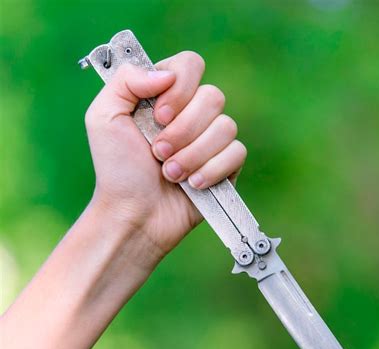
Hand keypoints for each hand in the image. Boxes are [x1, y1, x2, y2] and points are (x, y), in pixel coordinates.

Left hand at [85, 51, 246, 261]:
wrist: (134, 215)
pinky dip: (212, 170)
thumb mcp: (104, 118)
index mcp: (165, 96)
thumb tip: (168, 74)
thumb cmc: (117, 171)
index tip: (159, 116)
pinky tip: (193, 185)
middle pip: (213, 97)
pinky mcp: (226, 166)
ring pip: (226, 127)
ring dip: (193, 155)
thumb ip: (127, 81)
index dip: (180, 89)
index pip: (191, 65)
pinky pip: (237, 153)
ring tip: (171, 174)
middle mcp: (191, 114)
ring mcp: (211, 141)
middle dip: (183, 130)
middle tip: (158, 152)